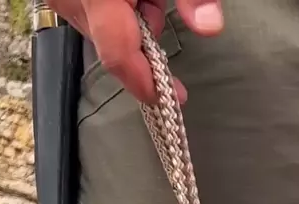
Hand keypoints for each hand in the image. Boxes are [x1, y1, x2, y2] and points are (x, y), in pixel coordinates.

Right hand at [47, 0, 223, 102]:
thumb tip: (210, 26)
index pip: (118, 55)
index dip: (145, 83)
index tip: (168, 100)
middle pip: (113, 42)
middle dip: (143, 35)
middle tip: (160, 4)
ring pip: (101, 28)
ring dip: (128, 17)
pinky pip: (88, 12)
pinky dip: (112, 8)